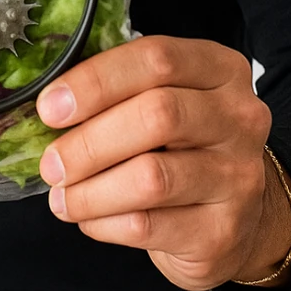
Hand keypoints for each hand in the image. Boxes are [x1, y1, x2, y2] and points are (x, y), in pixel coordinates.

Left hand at [36, 34, 290, 290]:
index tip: (50, 107)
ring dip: (91, 191)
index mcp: (220, 69)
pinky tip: (89, 218)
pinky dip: (104, 223)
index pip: (156, 59)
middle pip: (157, 115)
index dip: (96, 80)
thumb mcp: (165, 100)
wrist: (236, 219)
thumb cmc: (184, 147)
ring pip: (151, 178)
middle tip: (51, 163)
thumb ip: (120, 91)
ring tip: (62, 197)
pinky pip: (147, 226)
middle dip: (89, 141)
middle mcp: (240, 118)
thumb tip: (51, 105)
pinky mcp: (223, 232)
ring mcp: (237, 177)